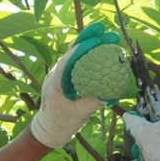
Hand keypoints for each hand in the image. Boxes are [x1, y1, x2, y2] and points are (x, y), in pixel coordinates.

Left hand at [30, 23, 119, 148]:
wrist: (48, 129)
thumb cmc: (61, 123)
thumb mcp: (79, 115)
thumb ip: (93, 103)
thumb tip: (111, 93)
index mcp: (56, 81)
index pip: (68, 60)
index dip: (82, 48)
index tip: (97, 40)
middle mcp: (57, 73)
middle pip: (73, 50)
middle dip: (90, 38)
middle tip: (107, 31)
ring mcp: (61, 73)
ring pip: (76, 53)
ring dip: (92, 42)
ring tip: (109, 36)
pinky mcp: (67, 76)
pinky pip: (79, 61)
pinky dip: (91, 54)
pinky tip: (105, 50)